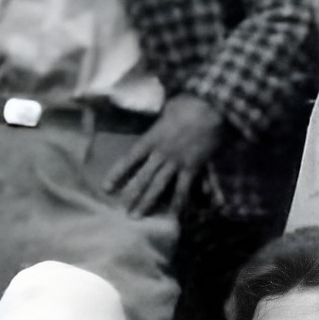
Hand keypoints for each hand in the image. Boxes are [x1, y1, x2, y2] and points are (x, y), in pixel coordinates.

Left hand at [105, 94, 224, 216]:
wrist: (212, 110)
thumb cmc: (190, 103)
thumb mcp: (168, 106)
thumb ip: (162, 115)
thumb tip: (161, 113)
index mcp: (153, 138)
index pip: (130, 158)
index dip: (118, 173)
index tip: (106, 187)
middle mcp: (161, 153)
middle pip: (143, 177)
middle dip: (132, 194)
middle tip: (122, 209)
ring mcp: (177, 162)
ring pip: (159, 186)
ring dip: (148, 202)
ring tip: (138, 216)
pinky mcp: (193, 168)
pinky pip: (184, 188)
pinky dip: (180, 203)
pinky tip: (175, 216)